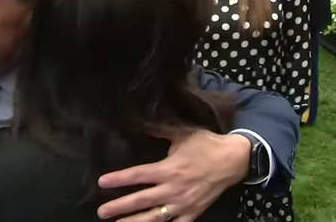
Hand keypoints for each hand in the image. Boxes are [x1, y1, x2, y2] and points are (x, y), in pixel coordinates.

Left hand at [97, 130, 250, 221]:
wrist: (233, 160)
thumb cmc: (206, 144)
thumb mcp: (182, 134)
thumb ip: (159, 131)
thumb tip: (140, 123)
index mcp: (169, 169)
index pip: (138, 175)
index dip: (119, 179)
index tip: (102, 182)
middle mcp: (173, 189)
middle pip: (141, 200)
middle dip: (120, 206)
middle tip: (102, 212)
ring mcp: (183, 204)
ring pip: (155, 218)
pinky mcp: (193, 213)